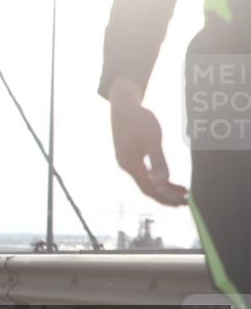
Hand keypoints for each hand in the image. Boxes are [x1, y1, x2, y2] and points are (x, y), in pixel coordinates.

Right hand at [109, 78, 186, 205]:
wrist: (123, 106)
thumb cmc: (139, 120)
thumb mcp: (152, 140)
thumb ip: (158, 162)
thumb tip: (162, 183)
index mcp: (130, 164)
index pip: (150, 189)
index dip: (166, 198)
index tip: (183, 202)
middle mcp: (126, 166)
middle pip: (147, 188)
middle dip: (167, 196)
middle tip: (186, 202)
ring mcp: (126, 161)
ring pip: (145, 181)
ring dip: (163, 188)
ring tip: (181, 191)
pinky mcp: (128, 156)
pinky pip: (143, 173)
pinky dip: (156, 178)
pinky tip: (166, 178)